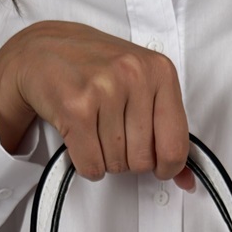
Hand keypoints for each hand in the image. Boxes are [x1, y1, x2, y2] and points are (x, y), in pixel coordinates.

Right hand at [0, 20, 194, 189]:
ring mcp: (104, 89)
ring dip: (104, 158)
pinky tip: (81, 139)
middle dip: (127, 159)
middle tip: (113, 135)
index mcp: (160, 71)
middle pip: (142, 160)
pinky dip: (86, 163)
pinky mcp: (76, 107)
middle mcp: (134, 76)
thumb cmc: (97, 71)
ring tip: (95, 130)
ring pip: (115, 164)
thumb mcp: (143, 86)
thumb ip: (168, 131)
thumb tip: (188, 180)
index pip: (176, 145)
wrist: (43, 52)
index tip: (158, 165)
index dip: (166, 166)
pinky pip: (91, 165)